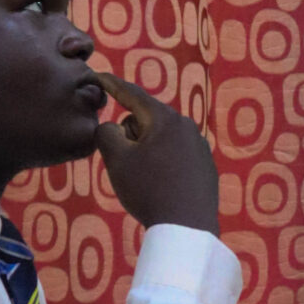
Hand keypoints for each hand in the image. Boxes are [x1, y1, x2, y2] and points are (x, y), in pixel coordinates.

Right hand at [93, 70, 219, 234]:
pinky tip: (162, 186)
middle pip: (146, 119)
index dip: (112, 85)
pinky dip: (163, 163)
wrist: (187, 227)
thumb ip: (106, 134)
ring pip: (161, 138)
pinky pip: (175, 154)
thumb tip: (112, 127)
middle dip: (130, 134)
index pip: (132, 94)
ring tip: (143, 180)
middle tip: (125, 164)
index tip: (98, 76)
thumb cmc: (149, 189)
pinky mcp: (205, 165)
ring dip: (146, 150)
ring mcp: (199, 145)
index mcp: (164, 118)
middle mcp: (186, 125)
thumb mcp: (117, 161)